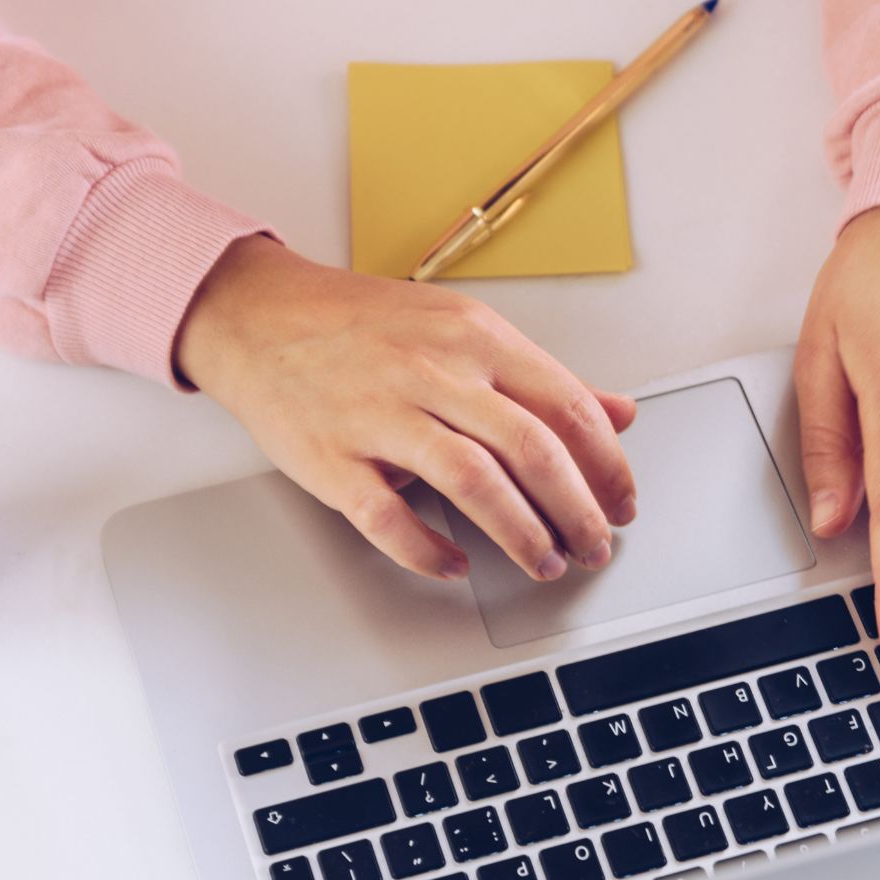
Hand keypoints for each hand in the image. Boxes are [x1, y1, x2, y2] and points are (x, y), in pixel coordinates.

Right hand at [176, 236, 637, 581]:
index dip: (607, 465)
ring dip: (522, 535)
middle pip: (532, 451)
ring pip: (474, 484)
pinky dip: (429, 551)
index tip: (622, 502)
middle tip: (595, 547)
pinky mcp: (333, 459)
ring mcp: (381, 416)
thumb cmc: (362, 327)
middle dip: (578, 511)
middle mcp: (434, 373)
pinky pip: (389, 519)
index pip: (567, 407)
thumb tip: (619, 412)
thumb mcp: (462, 331)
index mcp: (475, 338)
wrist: (257, 316)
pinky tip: (455, 564)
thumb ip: (540, 377)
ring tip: (545, 563)